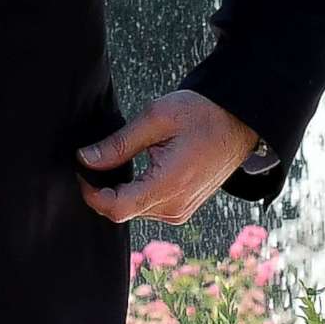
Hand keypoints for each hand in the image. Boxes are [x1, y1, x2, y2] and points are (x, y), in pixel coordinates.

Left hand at [75, 90, 257, 223]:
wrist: (240, 120)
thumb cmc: (204, 112)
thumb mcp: (158, 117)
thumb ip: (119, 143)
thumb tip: (86, 158)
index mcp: (169, 184)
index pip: (116, 207)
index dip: (91, 193)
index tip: (83, 171)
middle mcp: (175, 206)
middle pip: (122, 210)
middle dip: (105, 189)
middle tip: (100, 158)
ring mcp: (181, 211)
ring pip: (135, 210)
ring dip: (123, 190)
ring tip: (128, 158)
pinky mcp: (184, 209)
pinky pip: (150, 208)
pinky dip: (138, 192)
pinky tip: (144, 167)